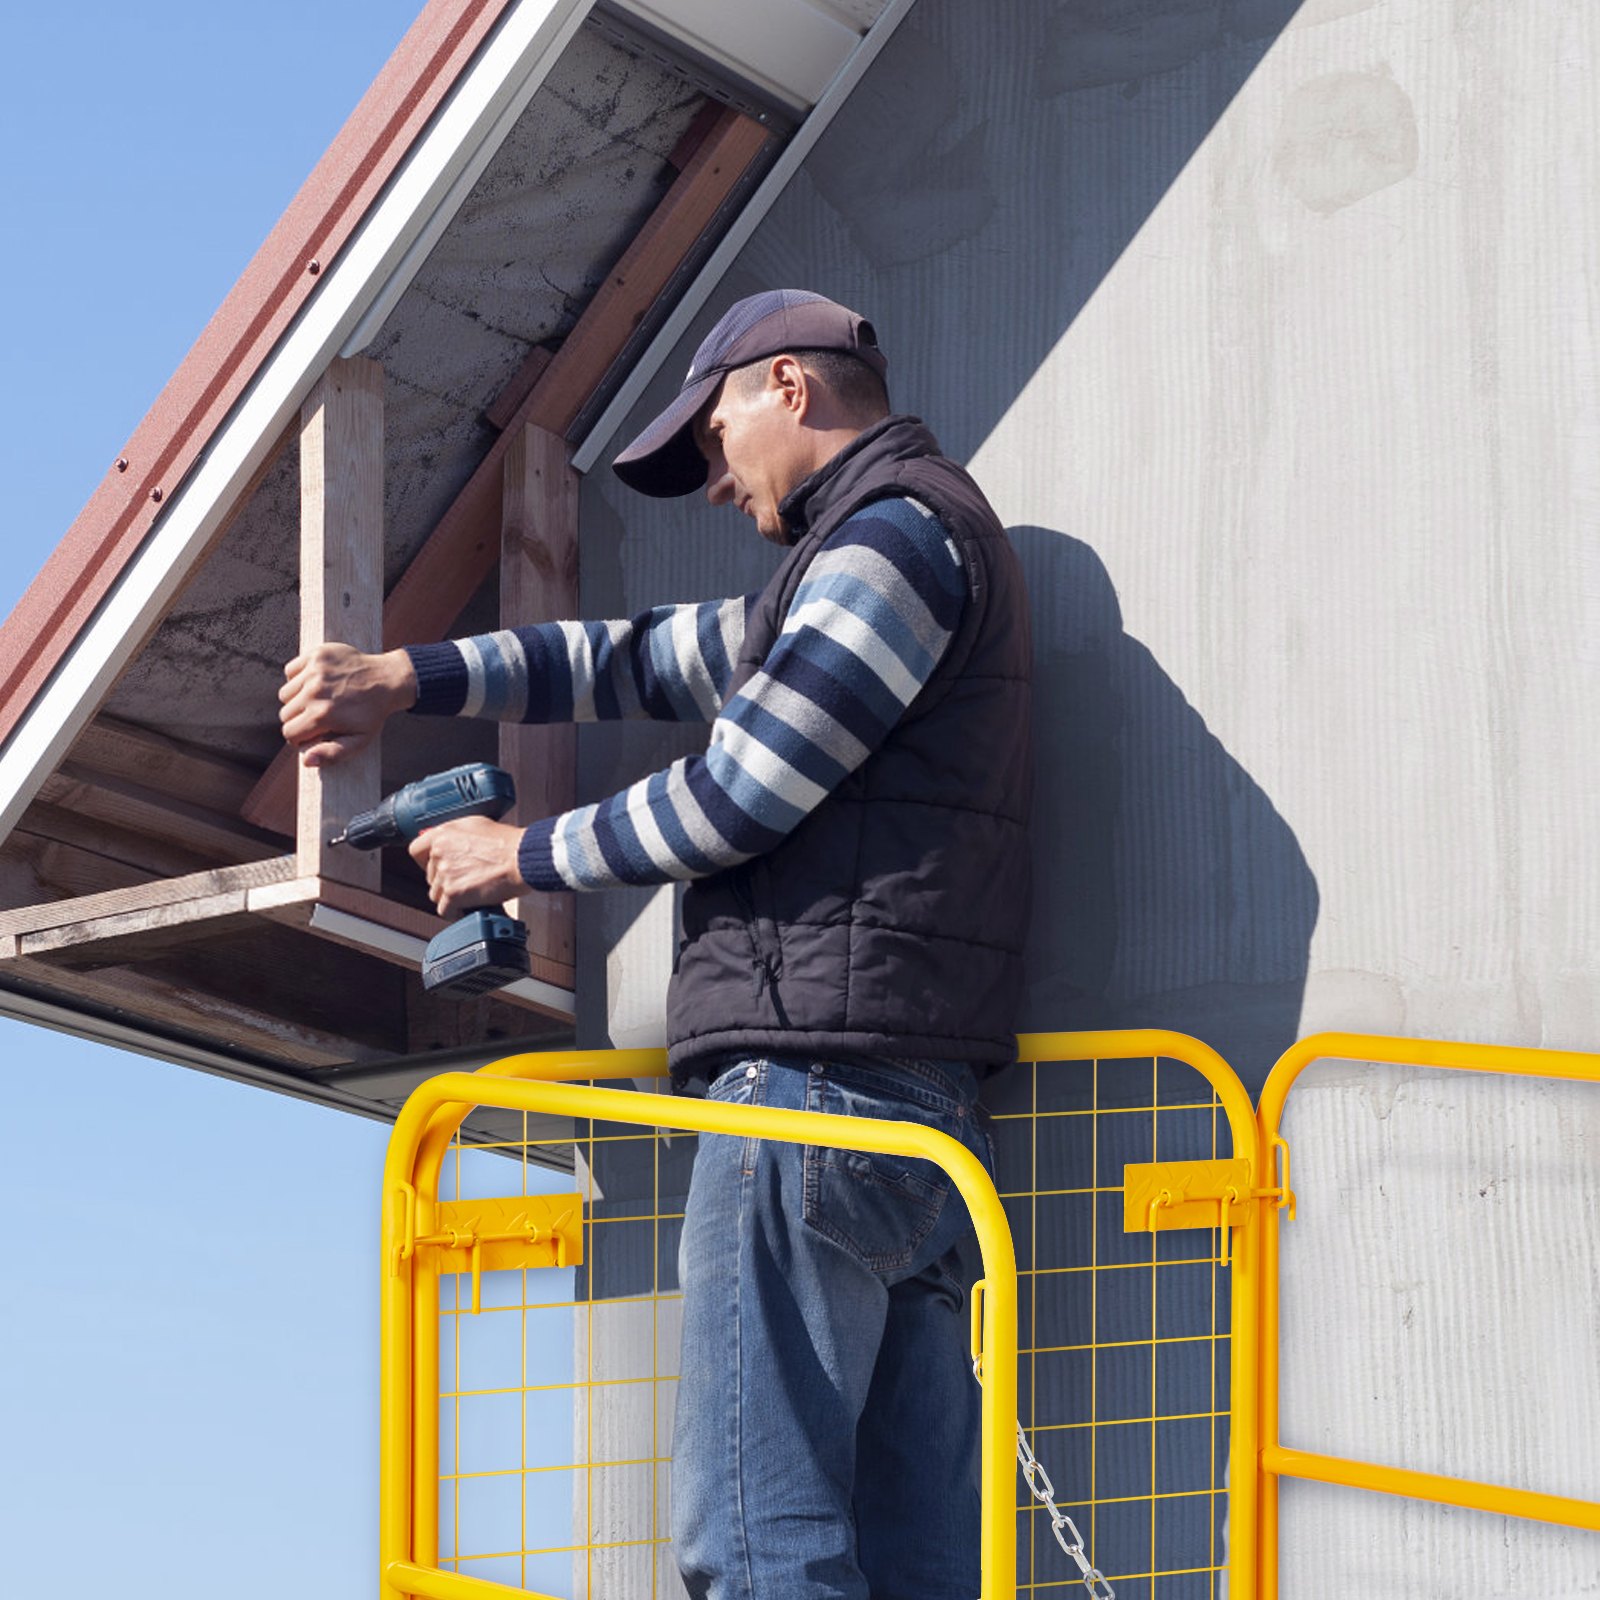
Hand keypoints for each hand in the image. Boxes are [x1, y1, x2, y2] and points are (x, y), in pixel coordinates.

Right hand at [279, 643, 415, 766]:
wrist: (388, 680)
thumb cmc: (372, 713)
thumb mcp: (360, 741)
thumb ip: (333, 754)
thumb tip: (306, 761)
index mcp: (322, 715)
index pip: (289, 732)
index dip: (299, 737)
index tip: (312, 733)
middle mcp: (314, 692)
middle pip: (285, 713)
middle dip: (298, 719)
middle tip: (318, 716)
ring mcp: (314, 672)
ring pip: (285, 693)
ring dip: (297, 698)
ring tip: (317, 699)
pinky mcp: (315, 655)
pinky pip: (290, 670)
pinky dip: (298, 677)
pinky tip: (316, 682)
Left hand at [409, 816, 526, 918]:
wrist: (521, 859)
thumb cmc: (508, 843)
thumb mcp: (478, 825)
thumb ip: (457, 833)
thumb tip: (451, 839)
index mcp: (443, 834)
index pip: (416, 850)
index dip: (424, 860)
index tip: (434, 865)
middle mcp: (439, 853)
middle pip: (429, 875)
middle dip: (444, 880)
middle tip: (463, 879)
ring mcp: (444, 874)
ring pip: (435, 894)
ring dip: (450, 896)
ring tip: (469, 893)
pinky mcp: (453, 894)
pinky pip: (444, 910)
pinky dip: (455, 911)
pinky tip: (467, 906)